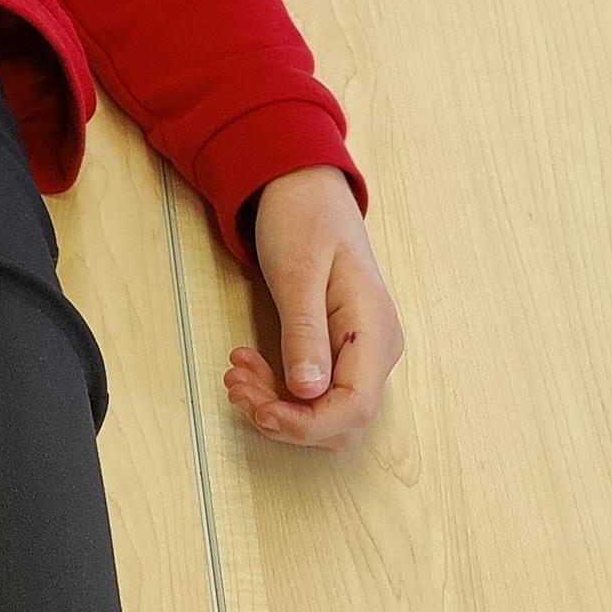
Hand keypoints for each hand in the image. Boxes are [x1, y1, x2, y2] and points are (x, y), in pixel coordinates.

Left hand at [227, 166, 402, 452]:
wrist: (304, 187)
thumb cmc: (303, 219)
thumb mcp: (297, 271)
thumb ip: (304, 331)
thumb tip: (307, 392)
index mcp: (374, 331)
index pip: (355, 407)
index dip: (308, 424)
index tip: (260, 412)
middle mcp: (376, 350)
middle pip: (340, 418)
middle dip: (285, 416)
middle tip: (236, 385)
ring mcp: (360, 352)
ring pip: (324, 409)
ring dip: (277, 404)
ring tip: (236, 373)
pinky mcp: (339, 350)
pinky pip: (314, 389)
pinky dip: (279, 387)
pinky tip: (248, 363)